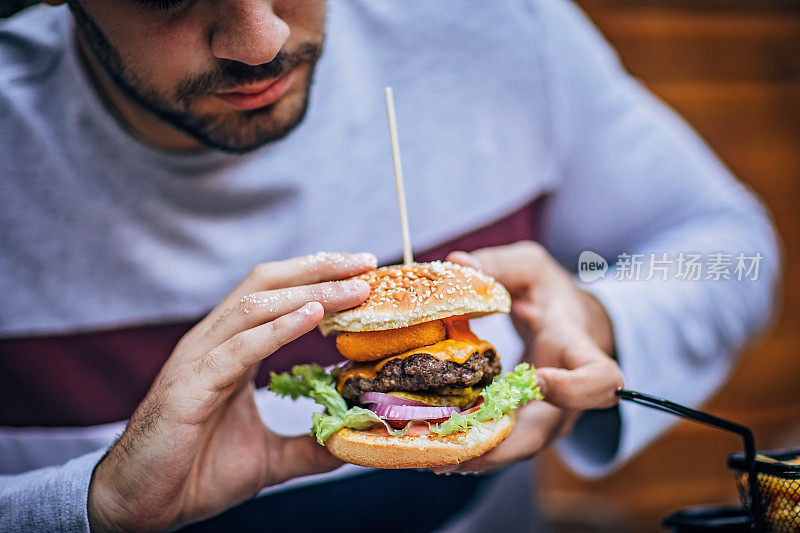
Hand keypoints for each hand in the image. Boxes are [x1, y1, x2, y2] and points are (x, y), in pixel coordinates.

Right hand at [87, 252, 375, 531]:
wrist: (141, 506)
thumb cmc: (195, 472)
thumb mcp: (268, 456)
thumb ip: (308, 444)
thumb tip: (350, 440)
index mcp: (229, 348)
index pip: (276, 295)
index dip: (318, 278)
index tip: (363, 273)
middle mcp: (212, 343)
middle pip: (267, 284)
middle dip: (319, 270)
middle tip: (365, 264)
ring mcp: (198, 361)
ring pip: (255, 306)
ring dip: (310, 293)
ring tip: (353, 289)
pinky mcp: (189, 387)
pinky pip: (238, 348)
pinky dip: (277, 328)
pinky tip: (312, 315)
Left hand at [436, 242, 623, 472]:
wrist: (571, 327)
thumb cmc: (552, 295)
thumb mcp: (531, 267)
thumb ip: (498, 264)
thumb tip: (458, 263)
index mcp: (575, 349)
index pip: (599, 378)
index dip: (576, 387)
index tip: (540, 380)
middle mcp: (565, 394)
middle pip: (545, 433)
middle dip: (500, 448)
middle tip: (455, 454)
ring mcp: (544, 415)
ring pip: (516, 448)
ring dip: (476, 455)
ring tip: (432, 456)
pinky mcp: (521, 423)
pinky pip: (501, 443)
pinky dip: (470, 448)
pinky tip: (433, 447)